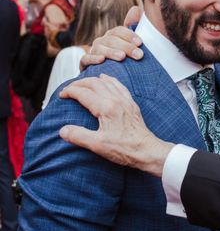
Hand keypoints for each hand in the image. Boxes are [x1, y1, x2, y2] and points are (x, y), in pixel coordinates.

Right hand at [59, 74, 173, 176]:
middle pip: (95, 83)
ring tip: (84, 82)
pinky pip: (120, 86)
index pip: (84, 93)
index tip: (61, 95)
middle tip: (69, 88)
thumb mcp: (97, 145)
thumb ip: (78, 136)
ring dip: (93, 80)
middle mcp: (117, 100)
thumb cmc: (125, 149)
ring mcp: (126, 101)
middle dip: (79, 83)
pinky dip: (110, 80)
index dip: (70, 91)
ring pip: (108, 82)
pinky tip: (107, 80)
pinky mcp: (132, 105)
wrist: (147, 150)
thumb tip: (63, 130)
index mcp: (107, 108)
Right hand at [80, 6, 143, 69]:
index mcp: (113, 36)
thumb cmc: (126, 60)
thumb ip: (134, 26)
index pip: (119, 31)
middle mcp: (102, 41)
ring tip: (122, 57)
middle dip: (126, 47)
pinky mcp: (84, 64)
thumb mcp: (133, 45)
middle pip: (112, 40)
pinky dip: (93, 59)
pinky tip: (102, 60)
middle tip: (139, 55)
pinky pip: (85, 59)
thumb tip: (136, 8)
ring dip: (111, 52)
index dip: (129, 35)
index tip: (140, 43)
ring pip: (99, 48)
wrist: (113, 77)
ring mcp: (93, 51)